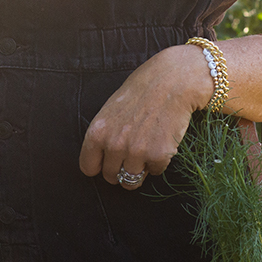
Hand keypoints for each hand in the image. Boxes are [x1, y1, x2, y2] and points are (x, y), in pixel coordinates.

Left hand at [79, 45, 212, 187]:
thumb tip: (102, 160)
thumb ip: (104, 135)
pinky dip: (160, 161)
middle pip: (111, 177)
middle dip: (121, 169)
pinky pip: (155, 171)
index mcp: (97, 133)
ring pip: (132, 180)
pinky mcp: (158, 156)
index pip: (88, 168)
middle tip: (133, 151)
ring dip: (140, 168)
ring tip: (147, 146)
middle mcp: (114, 145)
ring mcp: (136, 152)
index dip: (100, 165)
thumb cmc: (142, 91)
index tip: (108, 161)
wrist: (173, 82)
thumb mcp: (110, 110)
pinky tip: (162, 140)